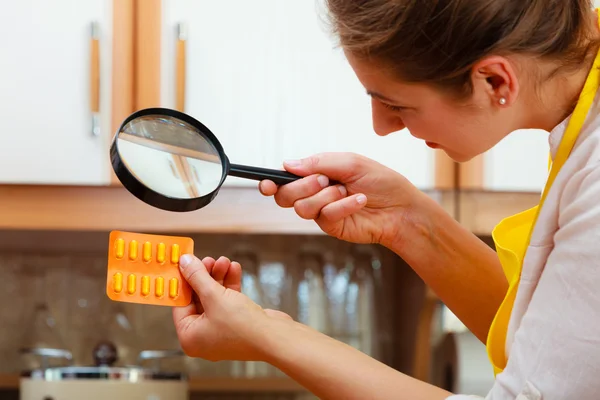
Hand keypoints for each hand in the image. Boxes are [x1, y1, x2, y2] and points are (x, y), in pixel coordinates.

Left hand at [173, 254, 290, 361]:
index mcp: (190, 337)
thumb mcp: (214, 296)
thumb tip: (184, 262)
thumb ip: (197, 277)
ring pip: (214, 297)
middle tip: (209, 259)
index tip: (185, 263)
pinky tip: (235, 269)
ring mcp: (221, 330)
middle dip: (205, 276)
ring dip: (219, 277)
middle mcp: (203, 336)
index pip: (181, 304)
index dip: (184, 281)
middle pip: (198, 299)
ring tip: (225, 261)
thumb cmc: (242, 326)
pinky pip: (228, 301)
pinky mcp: (237, 324)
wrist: (275, 338)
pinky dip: (230, 285)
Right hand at [260, 152, 421, 246]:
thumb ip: (318, 162)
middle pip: (285, 195)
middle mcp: (315, 193)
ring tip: (347, 191)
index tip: (266, 182)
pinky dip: (342, 206)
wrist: (401, 208)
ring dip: (324, 196)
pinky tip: (359, 201)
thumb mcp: (351, 162)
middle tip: (324, 180)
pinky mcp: (331, 226)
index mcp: (316, 173)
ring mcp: (321, 211)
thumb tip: (287, 164)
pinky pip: (323, 216)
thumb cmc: (380, 182)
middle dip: (302, 186)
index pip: (285, 178)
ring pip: (301, 207)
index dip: (270, 181)